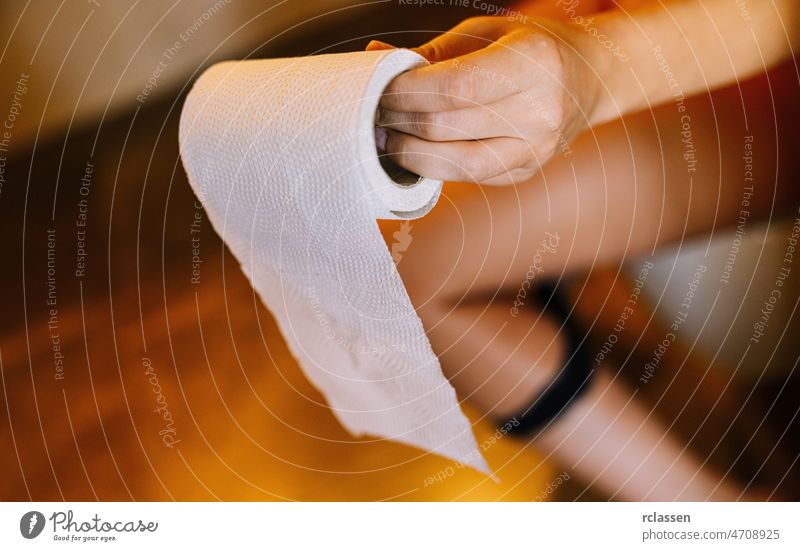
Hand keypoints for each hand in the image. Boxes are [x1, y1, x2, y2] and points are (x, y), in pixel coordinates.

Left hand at [367, 16, 606, 184]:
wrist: (590, 77)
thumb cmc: (530, 47)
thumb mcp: (487, 33)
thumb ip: (433, 53)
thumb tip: (374, 60)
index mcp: (534, 62)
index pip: (454, 87)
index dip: (406, 93)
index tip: (381, 90)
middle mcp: (541, 111)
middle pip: (447, 127)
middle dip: (399, 121)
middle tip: (376, 114)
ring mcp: (537, 149)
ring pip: (455, 164)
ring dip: (410, 154)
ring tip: (387, 138)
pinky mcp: (525, 173)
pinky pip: (469, 177)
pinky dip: (434, 167)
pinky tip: (415, 153)